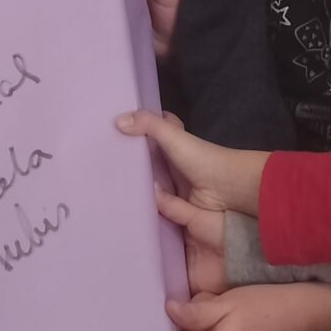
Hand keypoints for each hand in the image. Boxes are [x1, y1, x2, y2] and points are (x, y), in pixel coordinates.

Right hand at [119, 112, 265, 287]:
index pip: (156, 131)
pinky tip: (120, 208)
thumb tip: (117, 121)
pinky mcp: (172, 209)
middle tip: (101, 164)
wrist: (229, 191)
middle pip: (147, 161)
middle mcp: (172, 164)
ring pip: (147, 186)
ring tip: (102, 189)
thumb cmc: (204, 159)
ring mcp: (172, 187)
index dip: (140, 129)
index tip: (116, 130)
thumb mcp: (174, 136)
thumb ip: (149, 125)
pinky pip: (152, 208)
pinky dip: (139, 208)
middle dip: (129, 162)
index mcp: (175, 143)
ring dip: (131, 188)